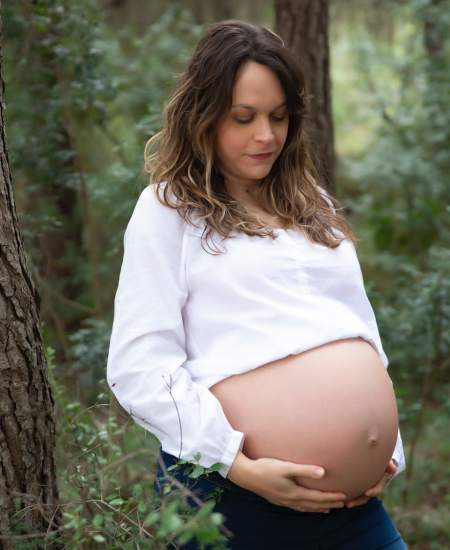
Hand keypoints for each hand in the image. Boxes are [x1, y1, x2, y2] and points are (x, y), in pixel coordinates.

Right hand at [227, 450, 345, 512]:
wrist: (247, 475)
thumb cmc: (266, 468)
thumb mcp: (286, 467)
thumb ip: (305, 469)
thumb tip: (323, 472)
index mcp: (295, 492)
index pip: (317, 497)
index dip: (331, 497)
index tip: (343, 496)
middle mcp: (291, 500)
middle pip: (314, 504)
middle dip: (328, 504)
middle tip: (341, 504)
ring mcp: (284, 501)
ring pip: (306, 507)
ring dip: (318, 508)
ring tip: (328, 509)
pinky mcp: (278, 499)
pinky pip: (297, 507)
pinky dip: (306, 507)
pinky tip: (305, 505)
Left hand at [345, 460, 396, 508]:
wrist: (373, 456)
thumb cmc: (379, 457)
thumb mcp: (385, 459)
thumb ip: (388, 464)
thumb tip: (393, 469)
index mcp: (379, 481)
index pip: (377, 488)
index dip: (373, 491)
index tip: (366, 492)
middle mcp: (371, 486)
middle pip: (365, 497)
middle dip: (358, 501)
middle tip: (349, 504)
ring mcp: (363, 486)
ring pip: (358, 496)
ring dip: (351, 500)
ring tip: (343, 503)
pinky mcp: (356, 484)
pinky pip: (352, 491)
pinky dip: (346, 494)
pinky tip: (337, 496)